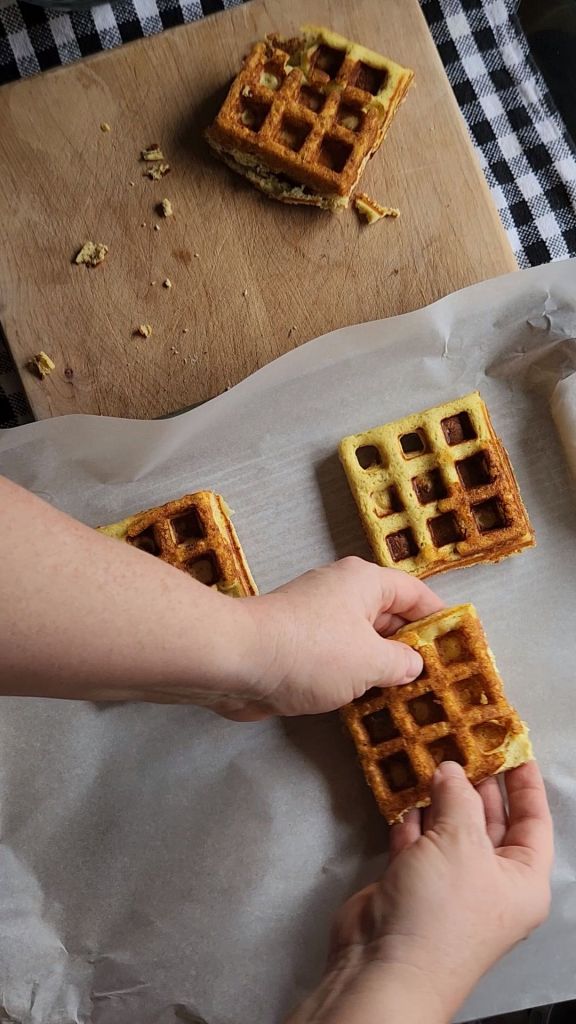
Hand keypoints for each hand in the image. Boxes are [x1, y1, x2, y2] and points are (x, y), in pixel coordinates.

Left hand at [239, 557, 443, 718]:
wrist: (236, 661)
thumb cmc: (311, 653)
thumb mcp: (371, 661)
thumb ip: (401, 663)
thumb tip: (412, 664)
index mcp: (365, 582)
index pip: (416, 594)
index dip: (440, 619)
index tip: (460, 646)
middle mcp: (342, 593)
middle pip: (390, 616)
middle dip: (413, 647)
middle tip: (441, 680)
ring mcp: (317, 619)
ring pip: (363, 640)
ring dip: (382, 666)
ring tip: (413, 698)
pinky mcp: (297, 645)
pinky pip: (338, 658)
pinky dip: (354, 677)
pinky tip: (370, 704)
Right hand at [287, 760, 552, 1023]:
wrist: (385, 964)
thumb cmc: (443, 907)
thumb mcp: (462, 842)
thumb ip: (458, 797)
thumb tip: (451, 769)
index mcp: (522, 880)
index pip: (533, 821)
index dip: (525, 782)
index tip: (512, 745)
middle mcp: (489, 881)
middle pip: (490, 821)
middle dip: (475, 781)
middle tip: (461, 739)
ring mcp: (448, 882)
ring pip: (449, 827)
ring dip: (439, 793)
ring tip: (430, 751)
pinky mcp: (410, 882)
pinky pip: (416, 839)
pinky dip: (410, 814)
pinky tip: (403, 784)